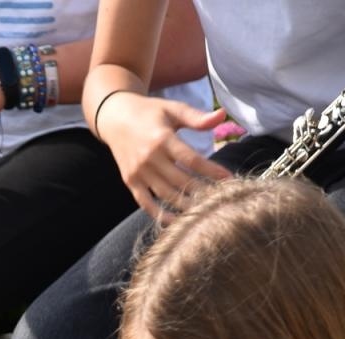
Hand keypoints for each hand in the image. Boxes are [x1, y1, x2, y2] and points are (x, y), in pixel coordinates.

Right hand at [95, 91, 232, 219]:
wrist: (115, 118)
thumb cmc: (150, 112)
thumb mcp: (173, 109)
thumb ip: (197, 117)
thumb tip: (222, 115)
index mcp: (162, 138)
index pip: (191, 159)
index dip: (211, 171)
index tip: (229, 179)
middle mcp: (149, 157)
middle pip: (180, 180)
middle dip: (202, 191)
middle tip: (221, 199)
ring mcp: (138, 172)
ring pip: (165, 194)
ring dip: (186, 205)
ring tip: (205, 211)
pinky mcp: (130, 181)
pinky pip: (146, 203)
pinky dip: (160, 214)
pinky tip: (176, 221)